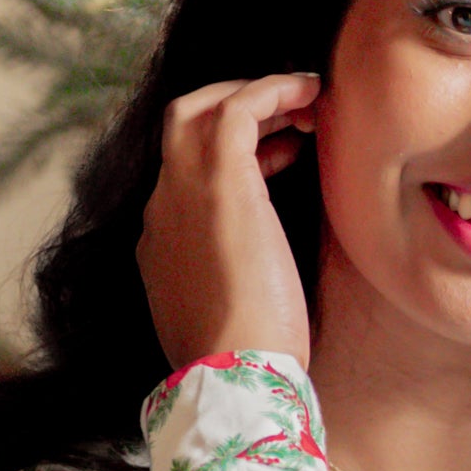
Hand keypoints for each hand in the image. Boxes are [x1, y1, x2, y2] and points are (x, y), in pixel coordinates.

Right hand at [135, 71, 322, 373]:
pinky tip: (310, 91)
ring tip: (308, 100)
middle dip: (231, 107)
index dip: (237, 155)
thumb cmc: (247, 364)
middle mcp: (162, 209)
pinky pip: (239, 108)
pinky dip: (274, 91)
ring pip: (202, 108)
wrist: (237, 378)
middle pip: (181, 126)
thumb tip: (257, 270)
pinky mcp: (221, 182)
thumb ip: (228, 284)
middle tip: (287, 113)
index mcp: (160, 243)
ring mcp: (184, 191)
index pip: (186, 172)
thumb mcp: (228, 315)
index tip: (283, 156)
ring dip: (256, 95)